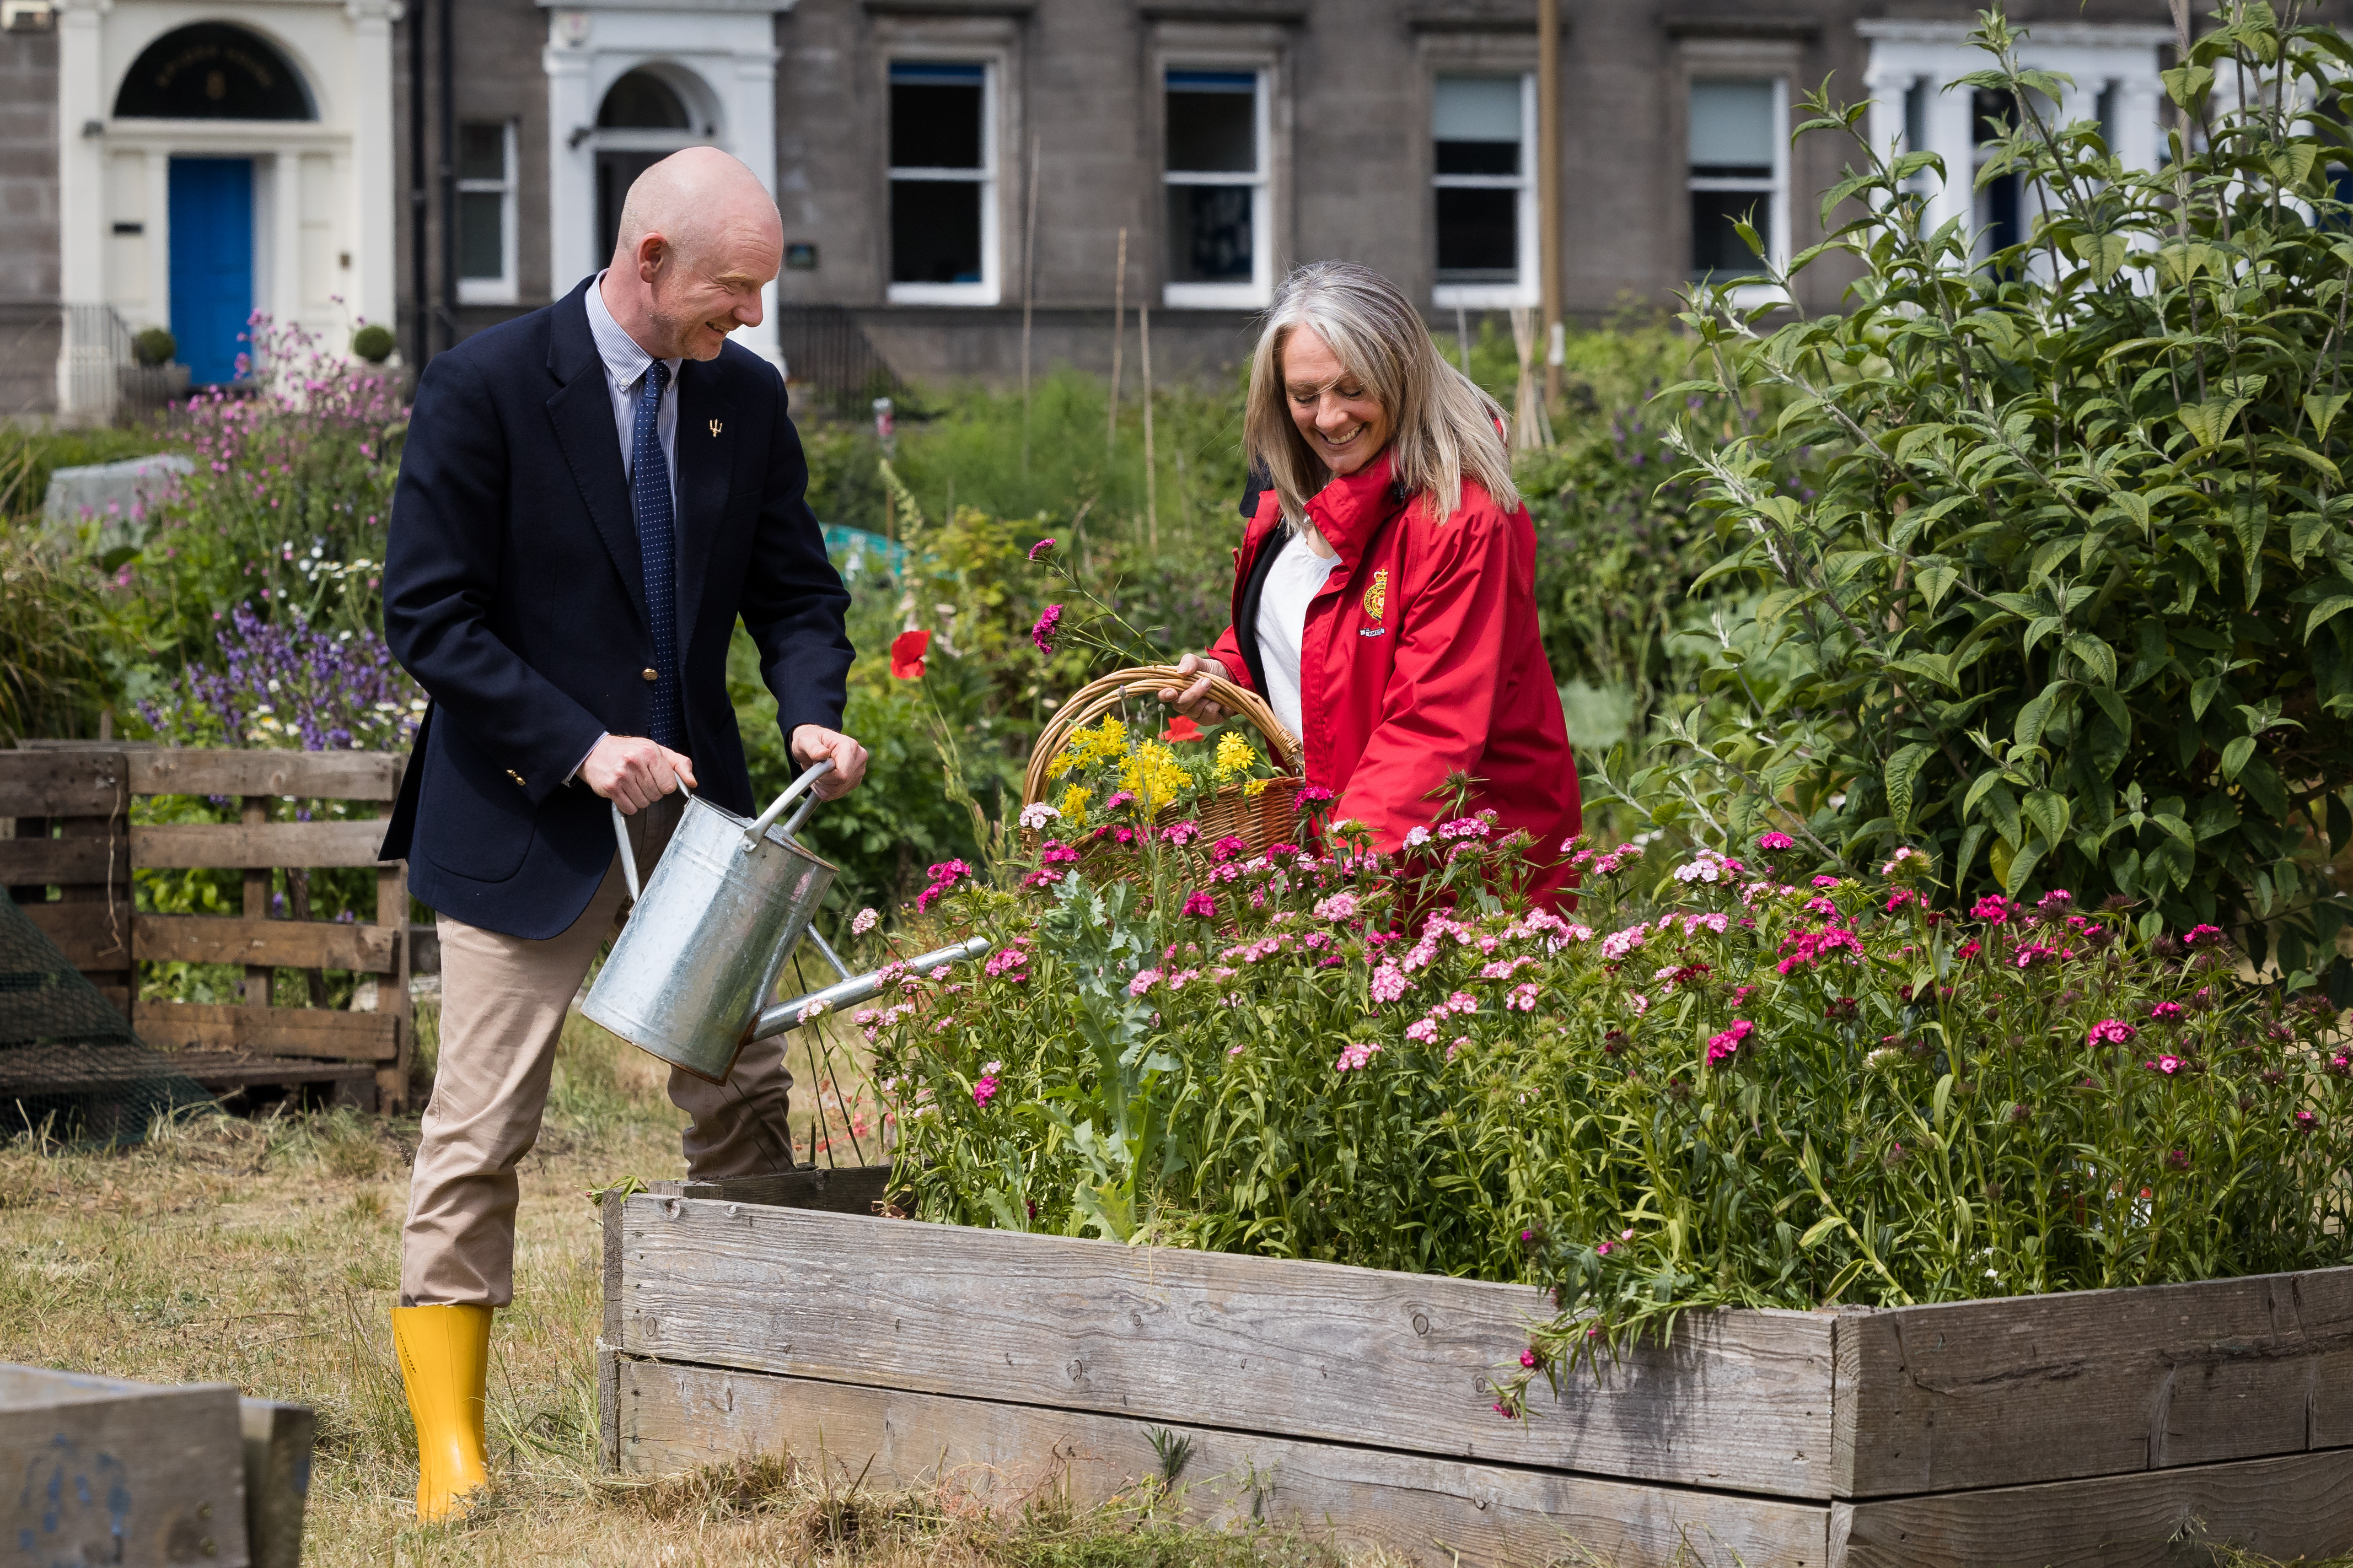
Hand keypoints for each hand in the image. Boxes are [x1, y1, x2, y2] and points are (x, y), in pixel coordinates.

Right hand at [581, 735, 695, 813]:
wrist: (594, 751)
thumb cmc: (628, 751)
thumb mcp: (656, 750)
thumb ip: (679, 764)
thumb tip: (692, 782)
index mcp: (650, 752)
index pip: (669, 785)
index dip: (665, 785)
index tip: (656, 779)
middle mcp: (635, 762)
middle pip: (657, 795)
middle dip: (651, 791)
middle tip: (640, 780)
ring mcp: (621, 775)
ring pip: (643, 803)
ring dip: (639, 798)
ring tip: (631, 784)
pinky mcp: (610, 787)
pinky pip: (629, 808)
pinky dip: (628, 804)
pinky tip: (623, 792)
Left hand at [791, 724, 869, 798]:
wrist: (814, 744)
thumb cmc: (810, 739)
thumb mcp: (805, 740)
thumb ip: (812, 747)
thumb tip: (822, 754)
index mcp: (850, 747)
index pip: (843, 775)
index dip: (826, 777)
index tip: (815, 768)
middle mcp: (859, 759)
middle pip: (841, 784)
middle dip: (823, 780)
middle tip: (815, 768)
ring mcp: (858, 771)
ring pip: (837, 791)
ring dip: (822, 785)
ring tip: (818, 771)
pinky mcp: (854, 781)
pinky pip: (835, 794)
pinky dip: (824, 789)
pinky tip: (822, 777)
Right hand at [1155, 653, 1231, 723]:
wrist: (1228, 678)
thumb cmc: (1209, 671)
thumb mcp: (1200, 662)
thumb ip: (1189, 662)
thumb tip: (1182, 671)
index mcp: (1174, 689)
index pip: (1163, 695)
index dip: (1165, 695)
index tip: (1172, 691)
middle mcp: (1181, 704)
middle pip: (1181, 704)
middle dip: (1194, 692)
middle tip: (1207, 681)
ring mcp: (1193, 714)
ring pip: (1197, 710)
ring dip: (1209, 696)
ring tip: (1214, 688)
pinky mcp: (1206, 720)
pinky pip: (1210, 715)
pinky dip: (1218, 704)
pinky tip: (1220, 699)